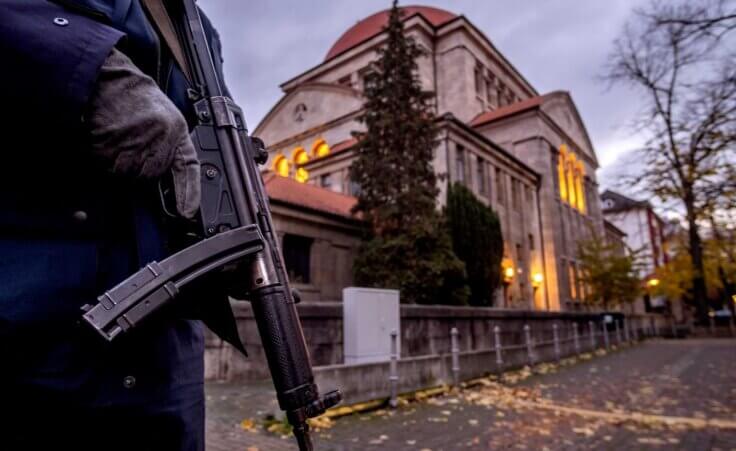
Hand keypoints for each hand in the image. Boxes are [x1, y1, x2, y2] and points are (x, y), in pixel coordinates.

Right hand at [86, 48, 199, 217]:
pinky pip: (109, 167)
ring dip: (120, 162)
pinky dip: (104, 157)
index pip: (188, 168)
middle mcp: (162, 139)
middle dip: (140, 166)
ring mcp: (138, 144)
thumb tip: (168, 176)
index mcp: (177, 131)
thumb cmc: (133, 96)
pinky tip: (107, 136)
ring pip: (128, 174)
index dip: (189, 193)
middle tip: (131, 141)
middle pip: (151, 175)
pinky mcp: (115, 148)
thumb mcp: (163, 116)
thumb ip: (169, 143)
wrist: (107, 79)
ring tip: (119, 135)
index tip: (187, 212)